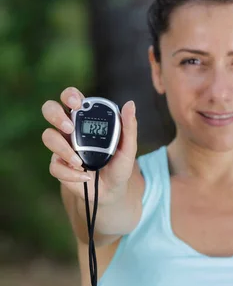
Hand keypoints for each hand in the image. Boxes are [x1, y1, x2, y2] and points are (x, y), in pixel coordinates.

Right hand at [41, 86, 137, 204]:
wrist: (112, 190)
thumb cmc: (118, 165)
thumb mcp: (128, 148)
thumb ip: (128, 127)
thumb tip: (130, 104)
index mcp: (85, 119)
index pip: (71, 98)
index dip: (69, 95)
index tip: (77, 103)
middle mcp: (69, 129)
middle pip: (50, 110)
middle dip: (55, 115)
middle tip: (69, 128)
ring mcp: (61, 146)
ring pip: (48, 137)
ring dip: (63, 149)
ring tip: (80, 162)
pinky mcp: (58, 165)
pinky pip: (55, 166)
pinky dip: (71, 173)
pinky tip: (85, 176)